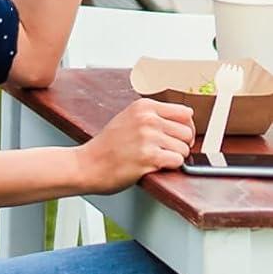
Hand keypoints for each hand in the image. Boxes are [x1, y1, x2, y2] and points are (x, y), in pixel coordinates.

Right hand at [77, 99, 194, 192]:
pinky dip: (169, 166)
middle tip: (165, 151)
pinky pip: (177, 161)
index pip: (185, 113)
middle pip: (187, 132)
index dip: (185, 127)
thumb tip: (185, 123)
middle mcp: (147, 119)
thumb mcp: (126, 119)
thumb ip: (152, 116)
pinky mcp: (148, 157)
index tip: (176, 137)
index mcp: (144, 107)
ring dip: (174, 157)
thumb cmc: (105, 147)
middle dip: (180, 144)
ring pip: (184, 148)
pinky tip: (153, 166)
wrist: (85, 166)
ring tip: (155, 159)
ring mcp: (148, 138)